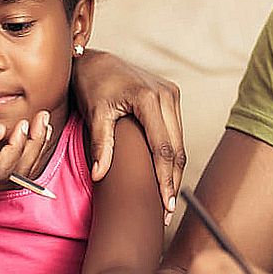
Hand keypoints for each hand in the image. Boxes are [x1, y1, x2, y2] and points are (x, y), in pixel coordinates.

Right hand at [0, 93, 54, 193]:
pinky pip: (2, 172)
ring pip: (10, 178)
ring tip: (41, 123)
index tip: (22, 122)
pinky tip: (28, 132)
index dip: (17, 149)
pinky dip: (19, 155)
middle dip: (31, 149)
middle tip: (41, 118)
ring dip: (30, 153)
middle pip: (9, 177)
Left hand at [71, 49, 184, 219]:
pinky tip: (167, 176)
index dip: (165, 179)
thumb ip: (101, 145)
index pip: (163, 148)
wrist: (97, 62)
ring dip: (175, 171)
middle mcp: (166, 95)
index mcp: (148, 98)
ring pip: (180, 142)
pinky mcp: (171, 97)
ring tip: (167, 200)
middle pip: (177, 148)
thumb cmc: (93, 85)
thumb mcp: (94, 114)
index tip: (165, 204)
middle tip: (167, 212)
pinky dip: (172, 156)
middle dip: (173, 181)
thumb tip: (99, 175)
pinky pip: (176, 132)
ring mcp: (171, 94)